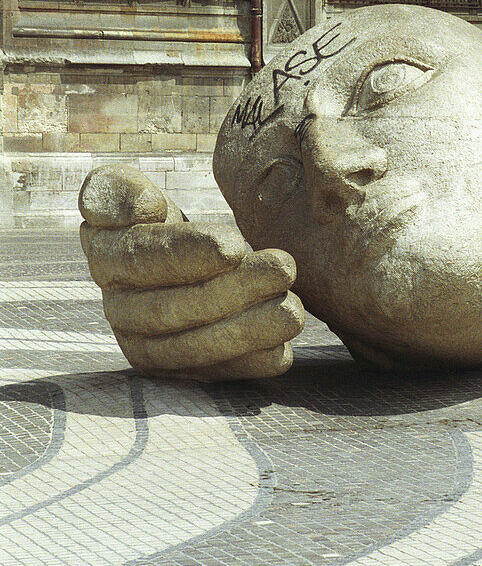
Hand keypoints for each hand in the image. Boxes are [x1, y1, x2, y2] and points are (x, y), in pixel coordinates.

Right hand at [79, 164, 304, 379]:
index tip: (234, 245)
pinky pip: (215, 375)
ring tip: (293, 311)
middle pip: (169, 309)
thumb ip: (119, 190)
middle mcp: (120, 310)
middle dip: (230, 292)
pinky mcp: (182, 373)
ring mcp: (149, 348)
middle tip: (284, 269)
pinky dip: (249, 365)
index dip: (185, 253)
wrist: (175, 261)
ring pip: (193, 349)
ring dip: (246, 332)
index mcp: (105, 257)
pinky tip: (281, 351)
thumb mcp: (131, 193)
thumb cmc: (155, 218)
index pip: (139, 259)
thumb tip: (142, 206)